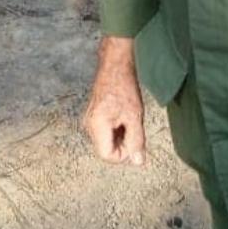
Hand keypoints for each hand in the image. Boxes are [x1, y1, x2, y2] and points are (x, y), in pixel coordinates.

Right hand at [83, 36, 145, 165]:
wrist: (114, 66)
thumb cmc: (123, 88)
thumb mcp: (135, 117)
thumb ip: (136, 142)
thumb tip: (138, 162)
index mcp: (96, 127)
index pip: (107, 156)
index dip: (124, 154)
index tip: (134, 141)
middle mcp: (89, 126)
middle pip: (107, 150)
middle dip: (123, 144)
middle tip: (133, 126)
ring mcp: (90, 121)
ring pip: (107, 141)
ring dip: (121, 136)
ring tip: (129, 118)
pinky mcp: (94, 116)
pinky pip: (106, 132)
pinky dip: (117, 129)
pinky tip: (124, 115)